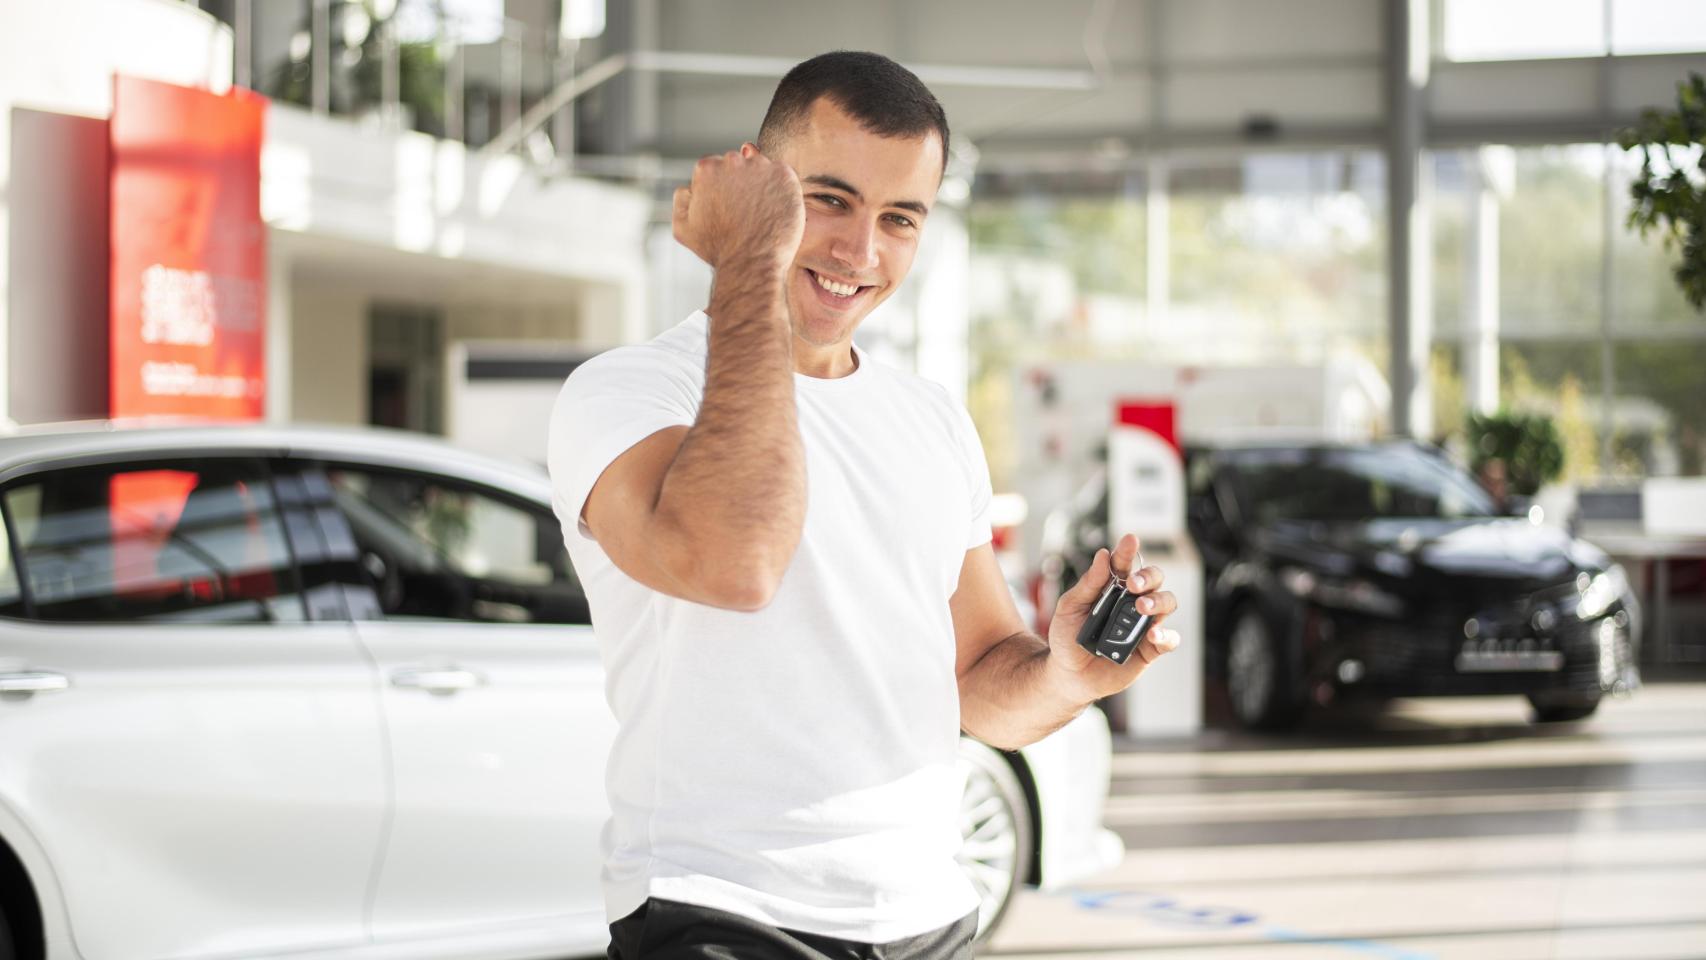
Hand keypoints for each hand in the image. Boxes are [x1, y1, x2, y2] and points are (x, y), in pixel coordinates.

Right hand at [672, 143, 804, 273]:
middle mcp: (733, 161)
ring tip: (760, 214)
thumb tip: (691, 186)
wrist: (752, 264)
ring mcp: (761, 166)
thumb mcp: (682, 227)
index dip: (721, 190)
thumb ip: (681, 199)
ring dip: (762, 185)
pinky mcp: (785, 175)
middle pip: (738, 165)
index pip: (715, 168)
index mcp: (706, 168)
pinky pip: (783, 175)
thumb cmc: (718, 250)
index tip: (726, 209)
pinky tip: (775, 210)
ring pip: (761, 169)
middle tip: (744, 213)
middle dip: (741, 184)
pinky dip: (781, 189)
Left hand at [1046, 533, 1180, 701]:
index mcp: (1113, 587)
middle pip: (1154, 579)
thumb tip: (1103, 555)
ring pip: (1166, 603)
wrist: (1068, 674)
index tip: (1130, 540)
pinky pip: (1169, 639)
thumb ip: (1088, 584)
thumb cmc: (1068, 637)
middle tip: (1133, 584)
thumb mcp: (1069, 608)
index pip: (1124, 564)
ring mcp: (1143, 624)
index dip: (1128, 551)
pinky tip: (1153, 634)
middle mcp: (1133, 601)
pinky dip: (1166, 635)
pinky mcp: (1149, 649)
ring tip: (1142, 607)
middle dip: (1148, 577)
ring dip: (1158, 601)